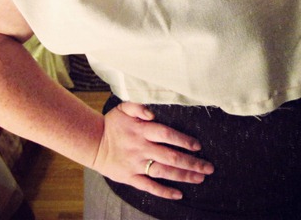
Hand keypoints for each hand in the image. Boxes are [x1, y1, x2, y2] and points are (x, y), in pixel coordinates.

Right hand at [91, 102, 213, 199]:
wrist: (92, 143)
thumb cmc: (112, 123)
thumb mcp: (123, 108)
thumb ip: (138, 106)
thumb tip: (152, 112)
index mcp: (142, 131)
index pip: (167, 135)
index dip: (184, 140)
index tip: (198, 146)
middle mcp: (142, 148)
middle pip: (171, 156)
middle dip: (192, 162)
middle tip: (208, 167)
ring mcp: (137, 165)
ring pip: (164, 172)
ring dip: (183, 176)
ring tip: (200, 178)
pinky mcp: (130, 178)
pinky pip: (149, 187)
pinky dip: (164, 191)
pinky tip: (179, 194)